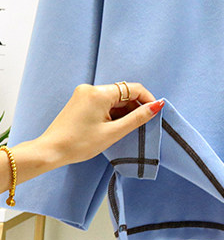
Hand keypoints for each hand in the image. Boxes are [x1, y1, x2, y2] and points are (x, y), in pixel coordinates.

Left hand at [39, 82, 164, 167]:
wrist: (50, 151)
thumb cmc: (79, 144)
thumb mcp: (112, 133)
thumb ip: (137, 118)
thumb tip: (157, 106)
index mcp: (99, 93)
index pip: (133, 88)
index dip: (147, 99)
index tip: (155, 112)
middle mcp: (90, 88)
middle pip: (123, 92)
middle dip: (135, 106)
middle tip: (142, 124)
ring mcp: (83, 94)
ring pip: (113, 98)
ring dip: (123, 110)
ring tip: (126, 128)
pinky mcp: (80, 101)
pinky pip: (102, 102)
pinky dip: (111, 112)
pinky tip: (113, 126)